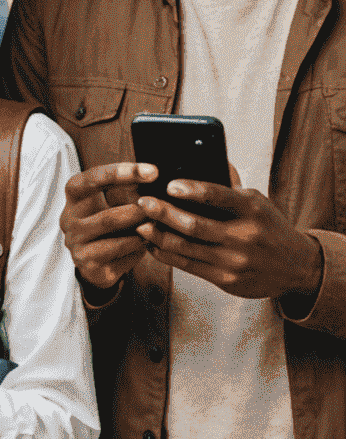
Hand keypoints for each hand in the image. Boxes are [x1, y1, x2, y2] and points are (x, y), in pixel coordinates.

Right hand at [61, 162, 154, 291]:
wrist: (95, 262)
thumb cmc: (108, 226)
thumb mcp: (113, 204)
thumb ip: (127, 191)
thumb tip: (155, 178)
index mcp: (74, 197)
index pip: (91, 180)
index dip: (119, 173)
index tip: (152, 171)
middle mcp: (69, 219)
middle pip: (106, 215)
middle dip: (139, 210)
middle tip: (161, 206)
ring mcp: (75, 242)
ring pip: (114, 235)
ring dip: (140, 228)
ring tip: (158, 223)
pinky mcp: (86, 261)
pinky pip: (117, 250)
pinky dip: (136, 244)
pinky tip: (147, 240)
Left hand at [136, 166, 324, 303]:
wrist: (297, 267)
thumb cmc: (268, 226)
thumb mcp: (257, 202)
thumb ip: (230, 185)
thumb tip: (201, 158)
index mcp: (252, 210)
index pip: (218, 196)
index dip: (192, 190)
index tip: (169, 184)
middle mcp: (245, 236)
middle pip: (194, 225)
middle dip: (163, 213)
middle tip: (142, 202)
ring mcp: (235, 261)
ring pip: (186, 247)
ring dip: (157, 235)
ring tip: (140, 224)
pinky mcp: (227, 280)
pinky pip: (187, 265)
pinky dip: (165, 253)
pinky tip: (152, 243)